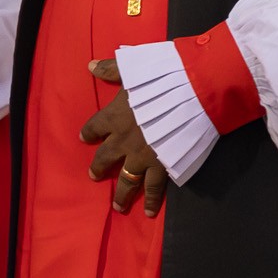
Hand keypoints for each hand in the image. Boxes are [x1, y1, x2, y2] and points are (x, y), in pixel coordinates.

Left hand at [81, 60, 173, 215]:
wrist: (192, 93)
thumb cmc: (162, 77)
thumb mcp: (133, 68)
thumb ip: (111, 69)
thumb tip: (90, 65)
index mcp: (114, 116)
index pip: (95, 127)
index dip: (89, 133)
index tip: (84, 138)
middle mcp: (123, 140)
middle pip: (106, 158)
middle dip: (99, 168)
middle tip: (94, 177)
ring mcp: (142, 157)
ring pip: (127, 180)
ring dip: (121, 194)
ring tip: (117, 206)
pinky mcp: (162, 167)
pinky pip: (153, 188)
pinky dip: (151, 201)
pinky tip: (148, 212)